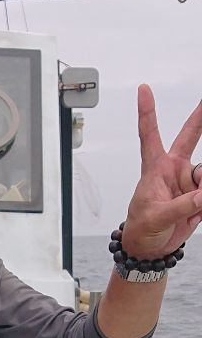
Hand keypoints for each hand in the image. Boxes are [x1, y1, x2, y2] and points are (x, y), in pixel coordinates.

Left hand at [121, 85, 201, 258]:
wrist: (149, 248)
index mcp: (155, 168)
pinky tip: (196, 215)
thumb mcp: (155, 218)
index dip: (147, 112)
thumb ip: (181, 206)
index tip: (143, 89)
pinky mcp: (199, 195)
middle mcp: (173, 169)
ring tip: (195, 206)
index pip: (149, 135)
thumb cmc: (141, 228)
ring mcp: (188, 181)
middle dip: (200, 116)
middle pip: (190, 136)